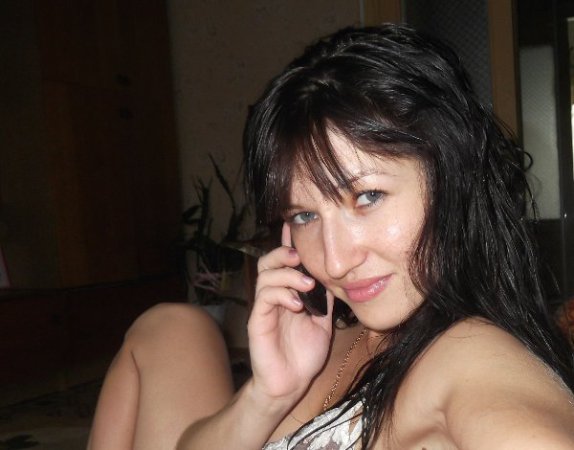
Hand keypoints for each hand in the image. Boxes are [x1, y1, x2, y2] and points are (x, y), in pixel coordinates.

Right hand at [247, 223, 332, 408]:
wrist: (291, 382)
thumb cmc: (304, 353)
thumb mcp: (321, 321)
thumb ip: (323, 299)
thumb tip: (333, 276)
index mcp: (287, 293)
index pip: (284, 262)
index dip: (287, 241)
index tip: (293, 223)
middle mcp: (273, 296)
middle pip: (268, 261)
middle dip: (282, 252)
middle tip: (299, 256)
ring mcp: (264, 308)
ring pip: (265, 276)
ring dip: (287, 275)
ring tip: (306, 285)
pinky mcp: (257, 321)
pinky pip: (264, 298)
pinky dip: (282, 295)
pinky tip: (298, 304)